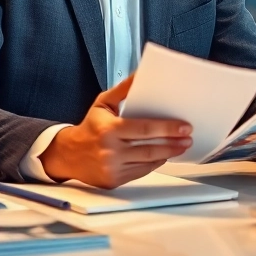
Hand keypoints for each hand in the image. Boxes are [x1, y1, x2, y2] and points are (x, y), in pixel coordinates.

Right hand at [40, 75, 192, 187]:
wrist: (68, 155)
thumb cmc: (90, 127)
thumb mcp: (103, 103)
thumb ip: (124, 90)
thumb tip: (140, 74)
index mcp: (109, 129)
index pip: (144, 129)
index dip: (167, 128)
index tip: (183, 126)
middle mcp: (110, 150)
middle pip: (149, 148)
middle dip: (173, 143)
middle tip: (187, 138)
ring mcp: (112, 168)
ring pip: (148, 162)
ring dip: (167, 154)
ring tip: (180, 146)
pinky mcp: (115, 180)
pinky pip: (141, 172)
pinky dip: (154, 164)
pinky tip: (162, 155)